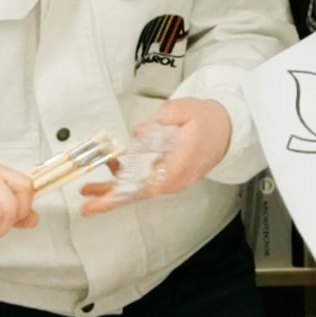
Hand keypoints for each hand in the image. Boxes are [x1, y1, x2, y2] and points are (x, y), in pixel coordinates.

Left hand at [80, 99, 231, 213]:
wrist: (226, 129)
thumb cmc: (207, 119)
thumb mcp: (184, 109)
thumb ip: (161, 120)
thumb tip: (139, 134)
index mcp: (182, 162)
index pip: (153, 182)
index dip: (129, 191)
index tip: (110, 196)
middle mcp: (176, 177)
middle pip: (141, 193)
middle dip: (113, 200)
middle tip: (89, 207)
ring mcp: (173, 180)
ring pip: (139, 191)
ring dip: (114, 191)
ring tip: (89, 191)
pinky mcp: (169, 178)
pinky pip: (144, 185)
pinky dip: (125, 182)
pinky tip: (111, 171)